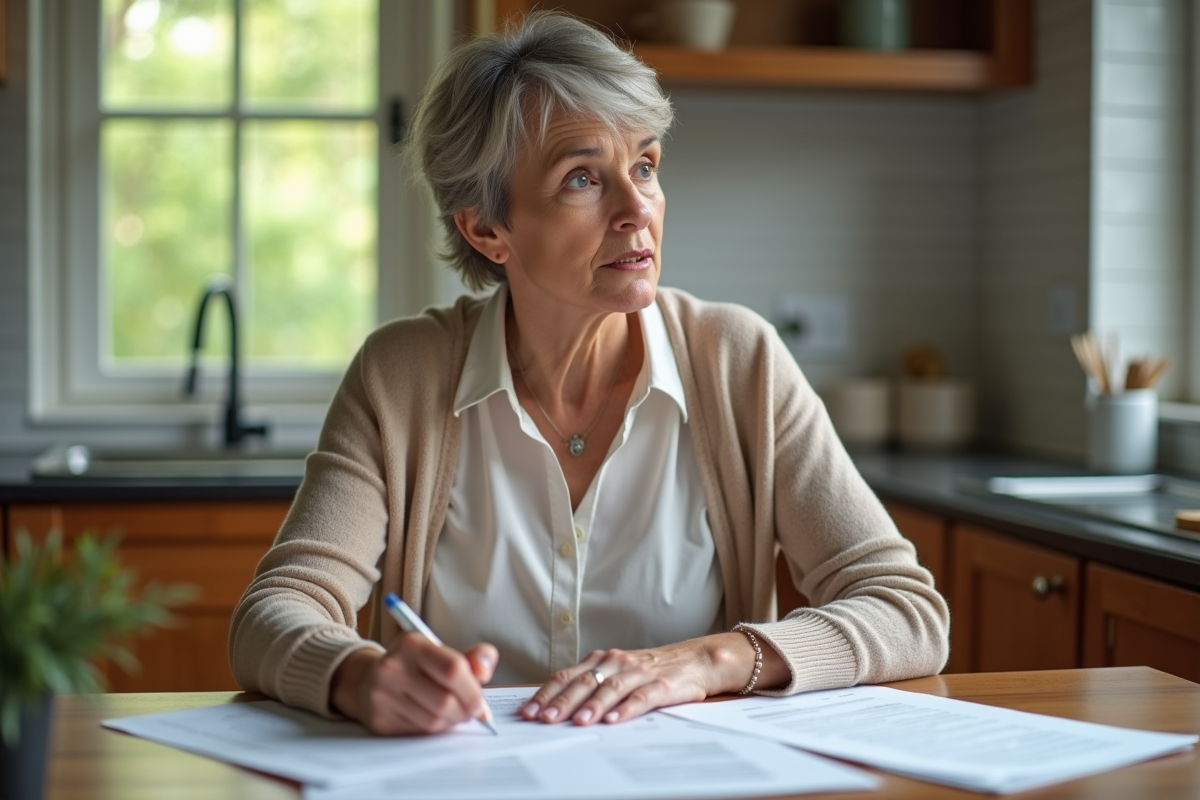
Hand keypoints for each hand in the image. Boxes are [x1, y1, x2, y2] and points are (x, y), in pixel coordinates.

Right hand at [330, 634, 497, 734]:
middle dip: (465, 711)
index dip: (473, 690)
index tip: (481, 702)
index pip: (453, 669)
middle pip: (445, 701)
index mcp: (412, 644)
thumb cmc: (415, 666)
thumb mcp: (440, 653)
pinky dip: (433, 730)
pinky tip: (432, 718)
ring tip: (451, 713)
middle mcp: (393, 667)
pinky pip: (418, 733)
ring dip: (451, 722)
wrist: (368, 679)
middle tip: (470, 711)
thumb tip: (484, 670)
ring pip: (433, 721)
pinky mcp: (379, 719)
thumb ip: (471, 659)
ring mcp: (382, 695)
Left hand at [520, 632, 787, 725]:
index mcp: (603, 659)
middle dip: (561, 702)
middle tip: (544, 719)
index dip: (546, 693)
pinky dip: (626, 709)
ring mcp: (640, 672)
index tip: (528, 711)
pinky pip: (641, 697)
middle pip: (584, 682)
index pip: (567, 676)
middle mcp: (617, 662)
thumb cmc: (655, 669)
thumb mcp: (620, 672)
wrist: (699, 658)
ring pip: (610, 688)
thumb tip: (556, 707)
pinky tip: (613, 720)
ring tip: (576, 722)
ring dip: (591, 706)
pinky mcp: (662, 685)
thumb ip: (593, 684)